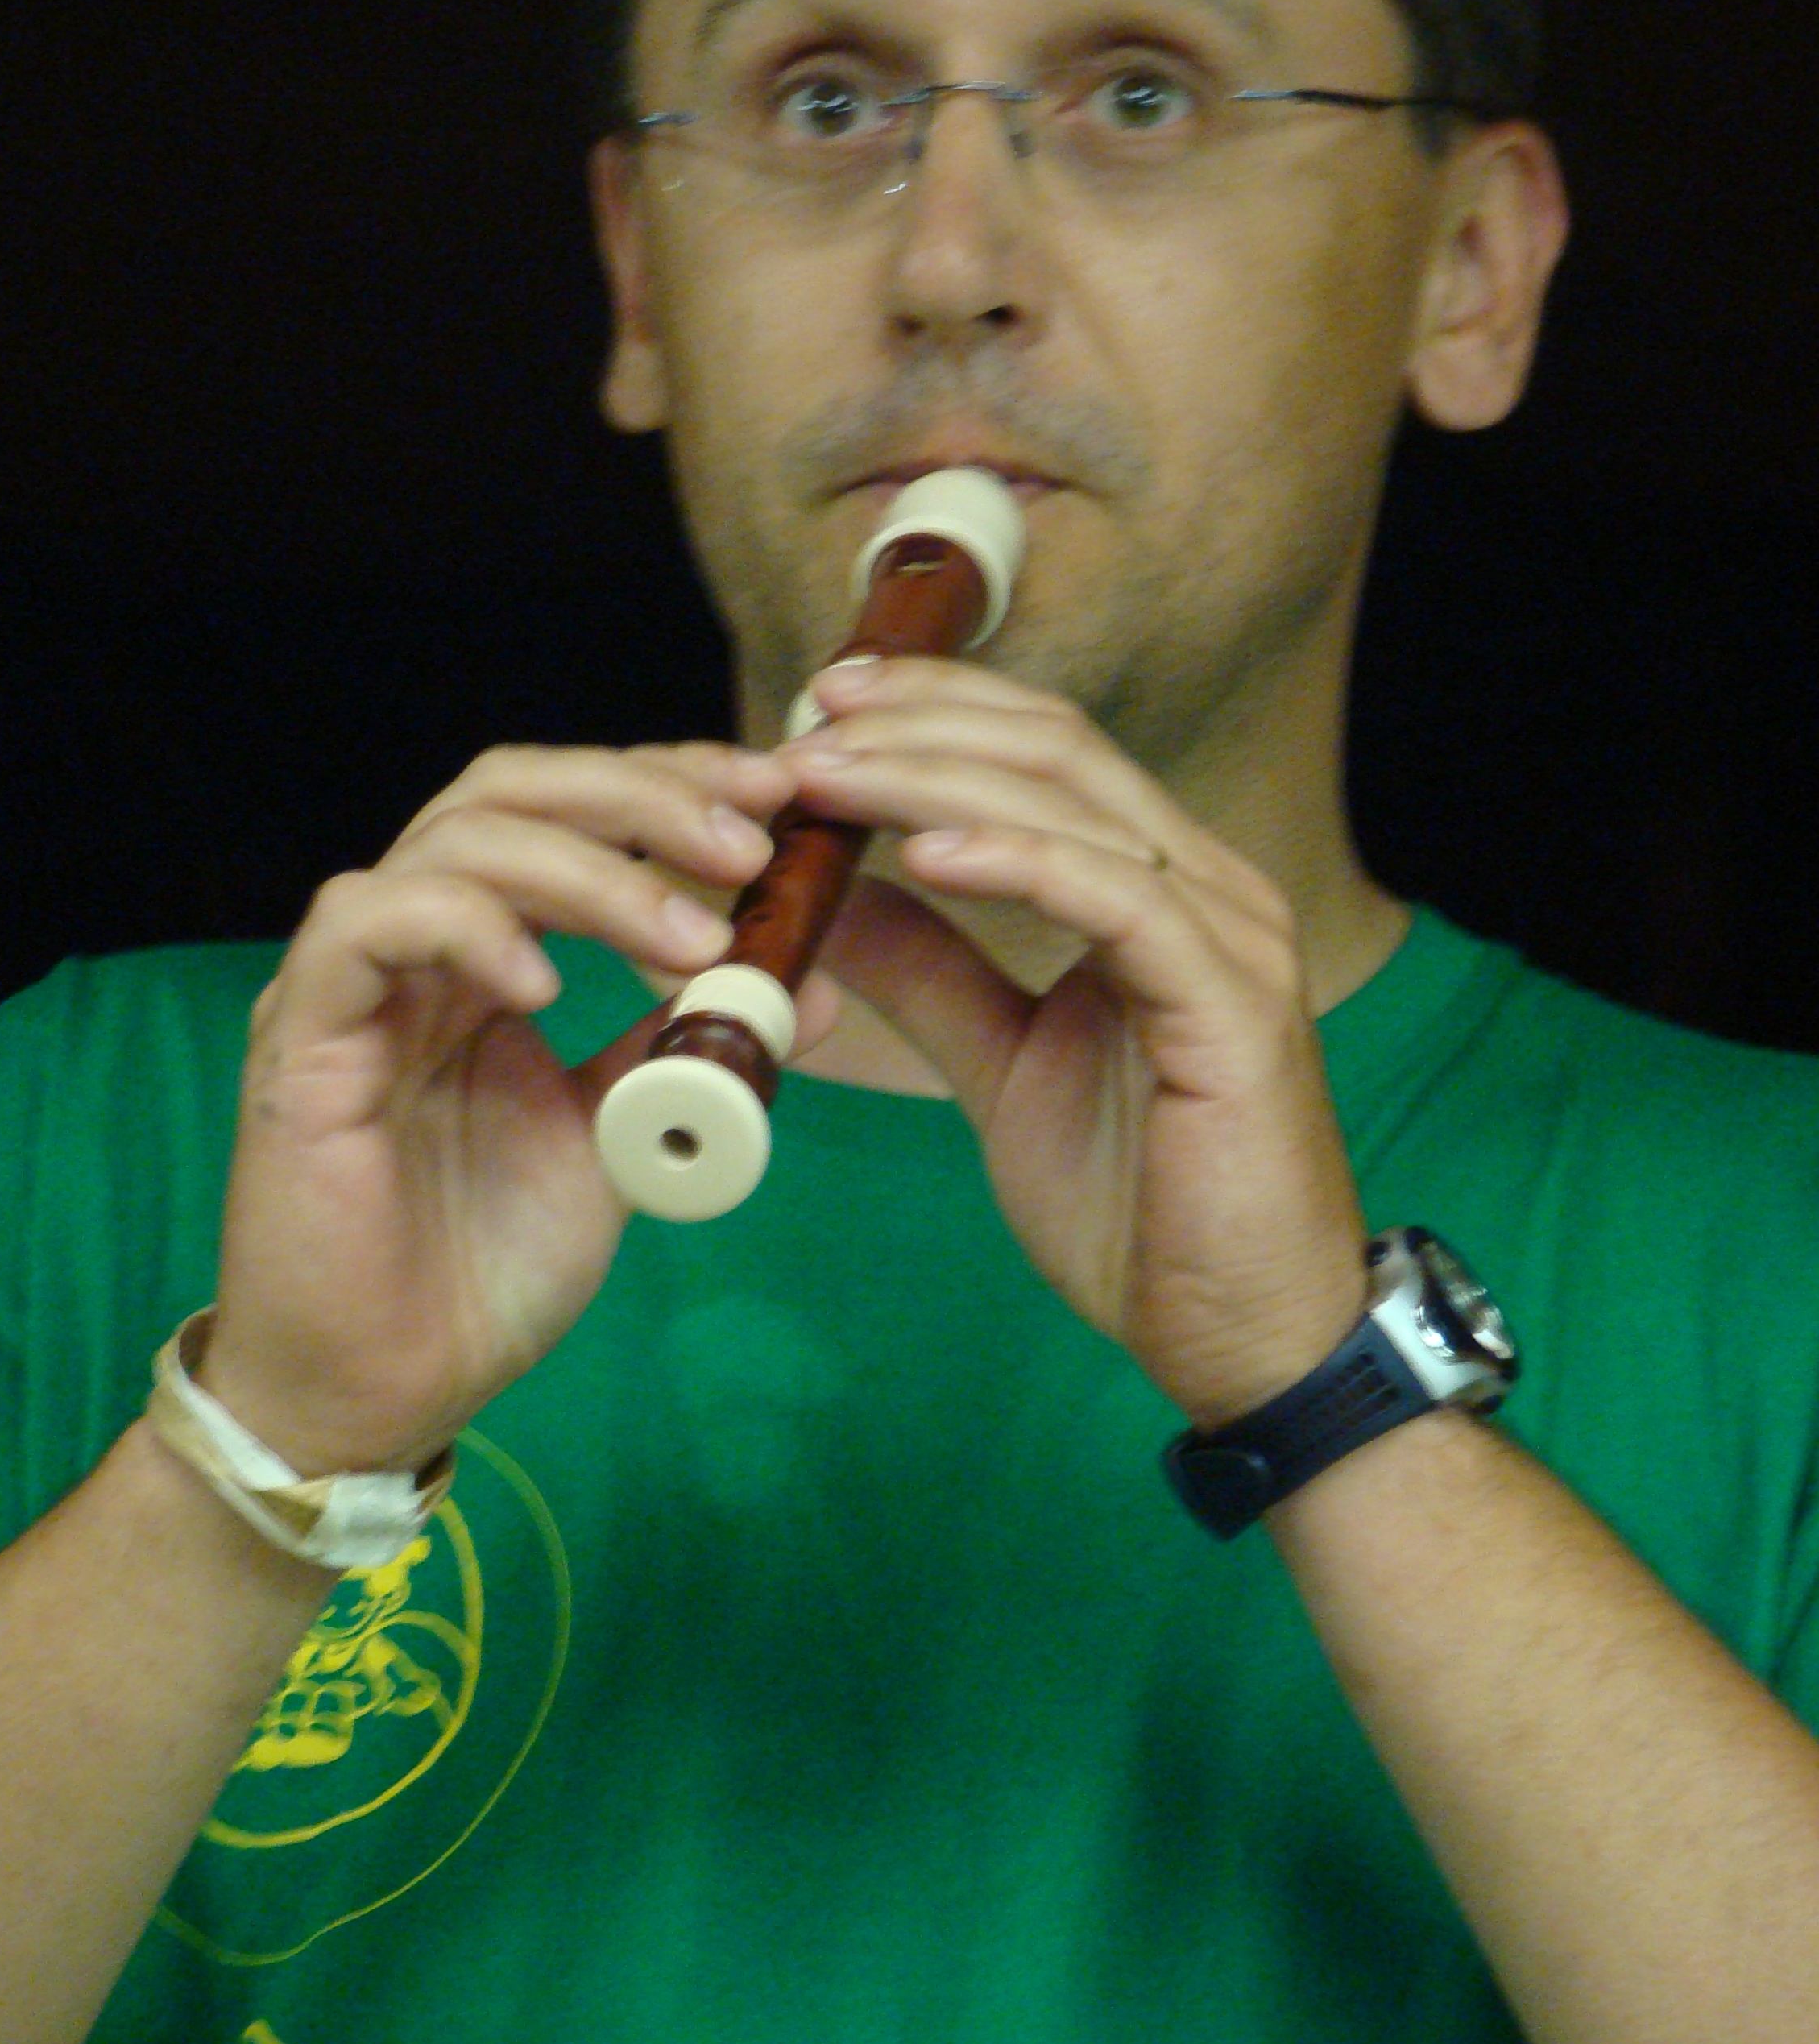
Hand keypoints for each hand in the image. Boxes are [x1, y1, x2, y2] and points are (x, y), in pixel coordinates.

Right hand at [204, 741, 834, 1473]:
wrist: (383, 1392)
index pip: (571, 810)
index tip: (779, 799)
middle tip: (750, 840)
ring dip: (590, 869)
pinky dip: (466, 926)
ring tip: (691, 941)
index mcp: (486, 952)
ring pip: (456, 840)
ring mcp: (353, 980)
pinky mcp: (299, 1036)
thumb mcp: (620, 1137)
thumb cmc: (480, 1268)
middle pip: (514, 788)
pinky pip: (365, 926)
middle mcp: (415, 941)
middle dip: (643, 793)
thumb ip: (688, 1051)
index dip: (671, 783)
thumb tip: (813, 989)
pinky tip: (545, 984)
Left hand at [791, 660, 1369, 1426]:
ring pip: (1073, 807)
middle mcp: (1209, 887)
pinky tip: (924, 853)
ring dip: (933, 781)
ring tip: (826, 778)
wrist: (1243, 1337)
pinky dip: (1016, 862)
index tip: (817, 707)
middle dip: (918, 724)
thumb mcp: (1000, 1065)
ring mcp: (1231, 936)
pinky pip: (1118, 898)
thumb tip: (834, 894)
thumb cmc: (1141, 1207)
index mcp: (1163, 889)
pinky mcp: (1231, 1003)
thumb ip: (931, 972)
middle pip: (1054, 751)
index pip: (1045, 753)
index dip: (933, 712)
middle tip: (800, 721)